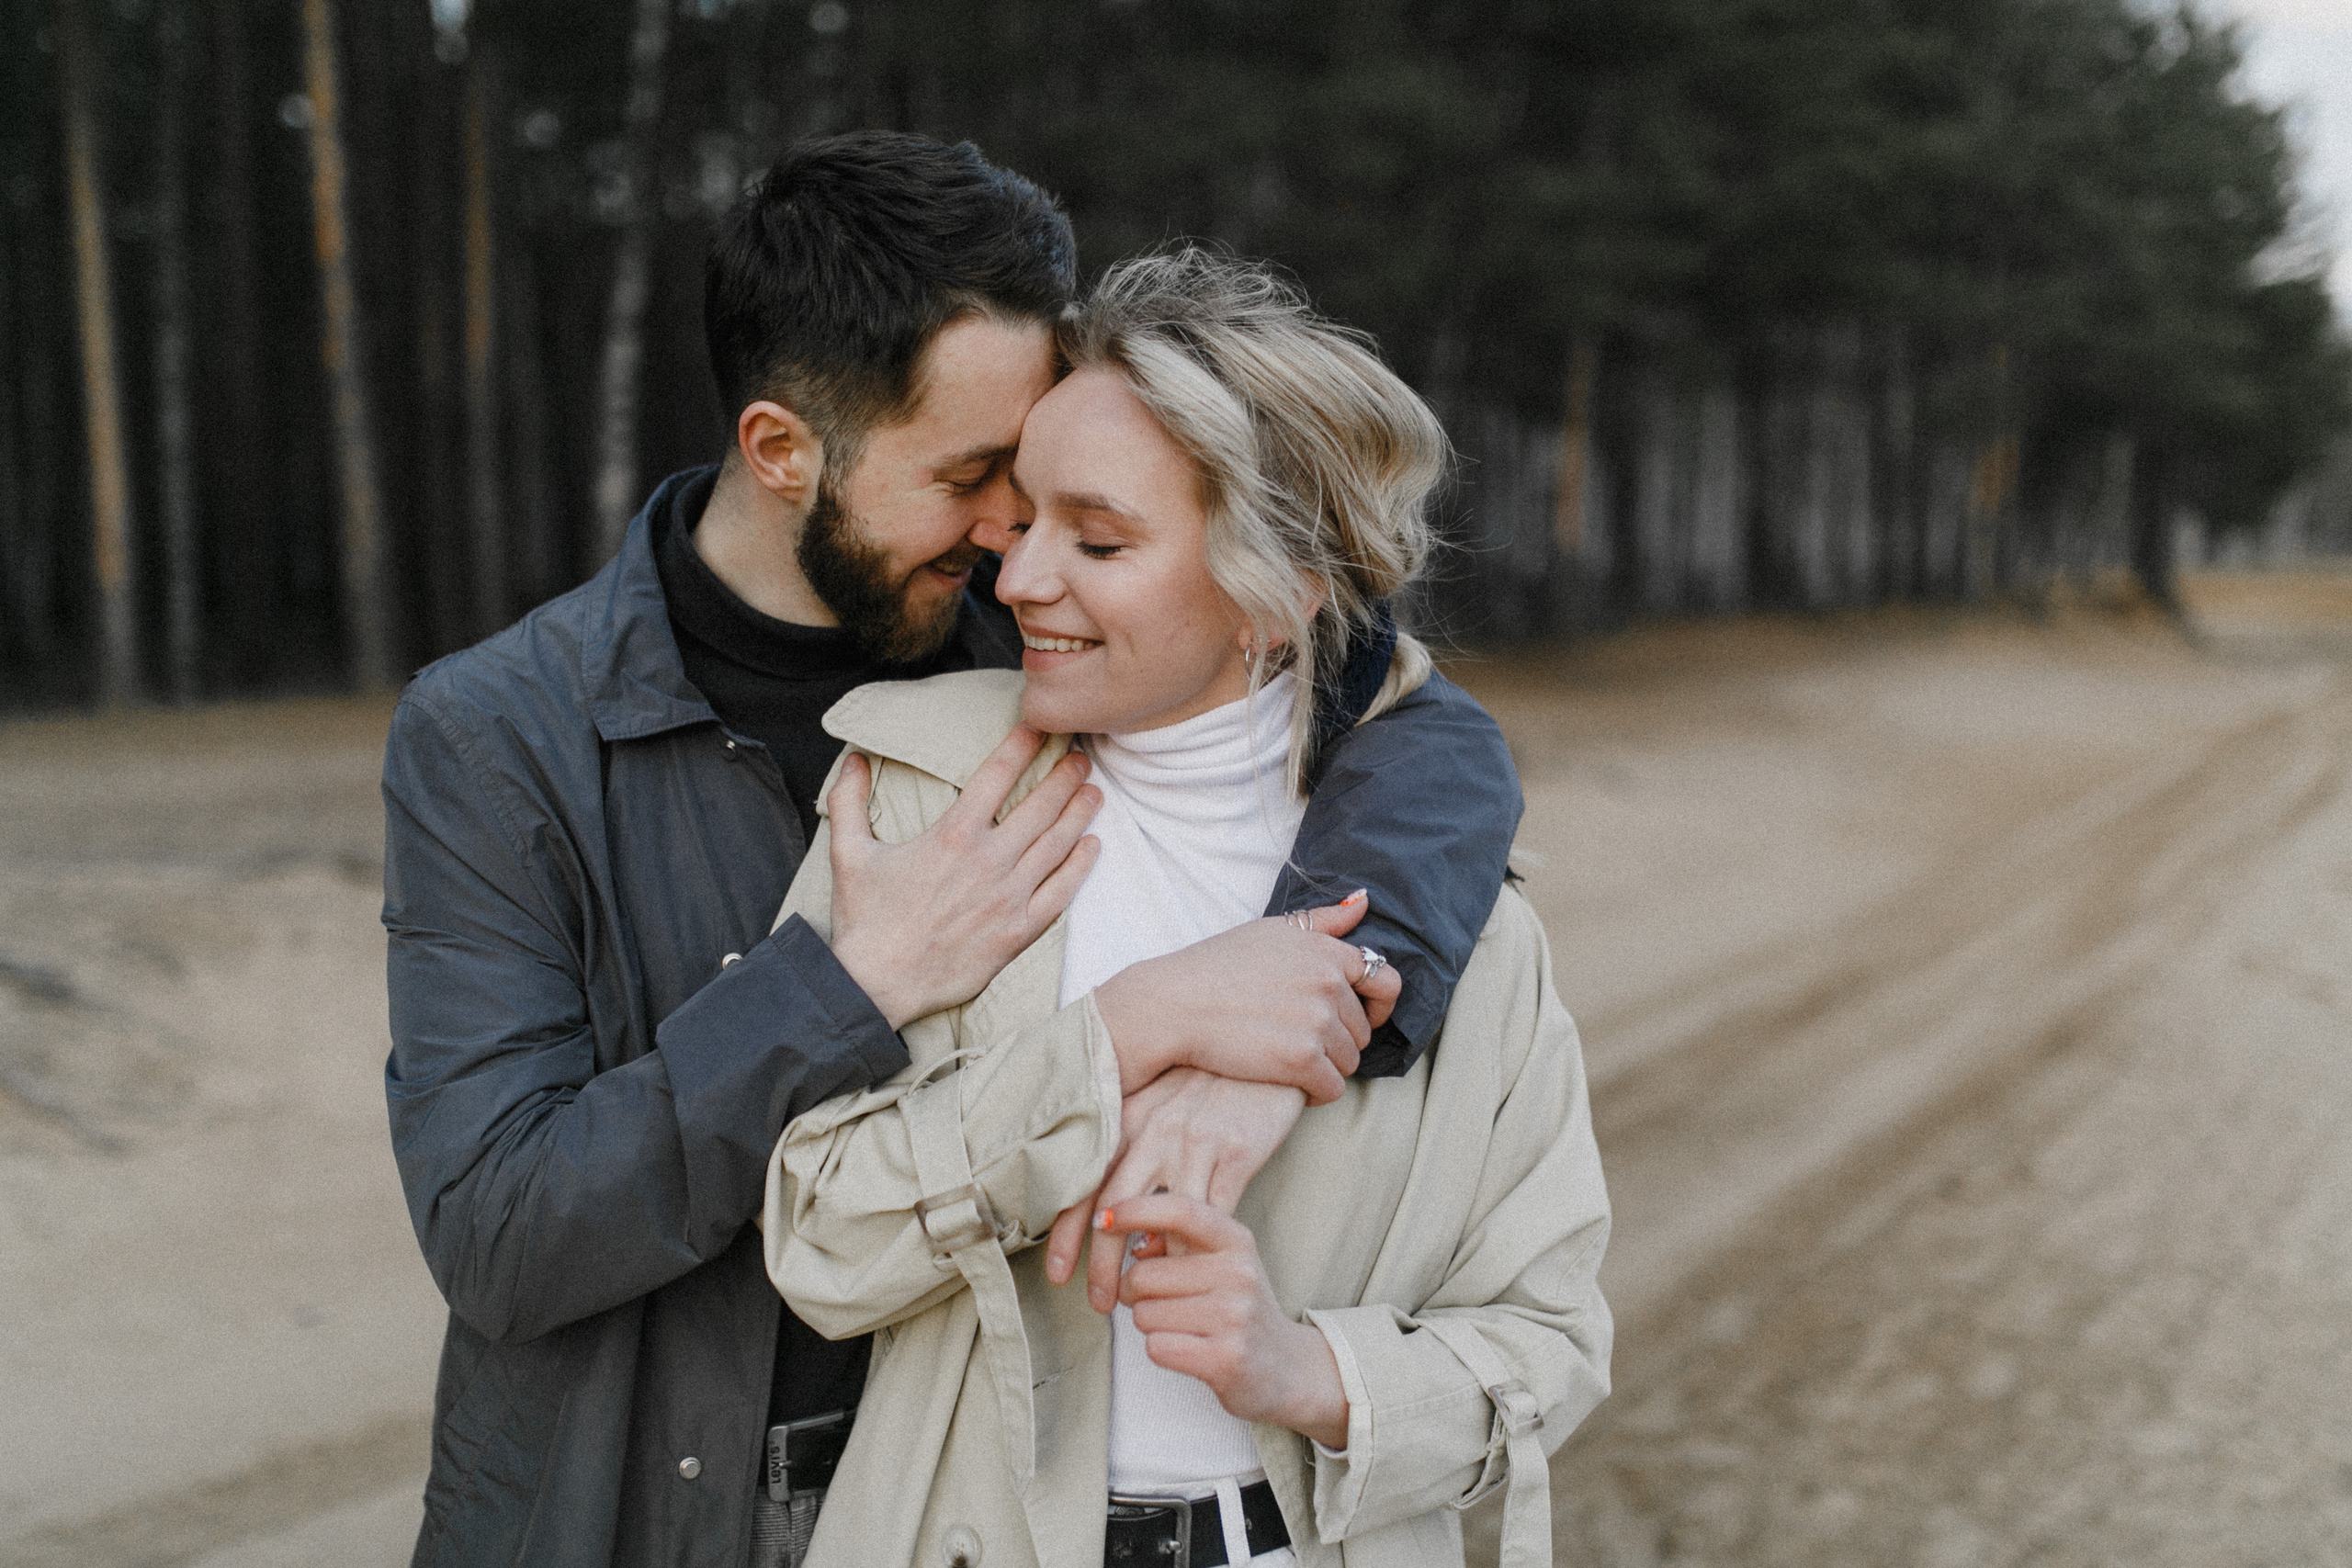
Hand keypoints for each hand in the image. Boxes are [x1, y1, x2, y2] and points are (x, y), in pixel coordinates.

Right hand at [827, 726, 1101, 1029]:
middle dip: (1064, 776)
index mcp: (951, 836)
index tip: (1040, 728)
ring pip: (1057, 845)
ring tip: (1093, 791)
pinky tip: (1092, 847)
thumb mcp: (848, 853)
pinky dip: (1080, 867)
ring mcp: (1008, 898)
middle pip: (1040, 806)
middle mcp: (987, 862)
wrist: (877, 984)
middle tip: (1080, 756)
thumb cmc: (864, 920)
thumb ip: (848, 801)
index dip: (1022, 745)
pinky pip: (1060, 894)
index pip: (996, 776)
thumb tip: (853, 760)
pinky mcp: (1018, 932)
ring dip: (1079, 813)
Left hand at [1042, 1068, 1305, 1306]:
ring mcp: (1196, 1141)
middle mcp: (1154, 1131)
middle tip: (1098, 1304)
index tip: (1057, 1277)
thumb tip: (1114, 1218)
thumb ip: (1130, 1154)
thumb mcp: (1156, 1107)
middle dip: (1101, 1263)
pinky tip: (1189, 1270)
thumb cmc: (1205, 1086)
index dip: (1067, 1234)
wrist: (1265, 1053)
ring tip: (1144, 1301)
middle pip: (1114, 1207)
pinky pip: (1212, 1212)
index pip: (1084, 1183)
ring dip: (1153, 1265)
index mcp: (1127, 1119)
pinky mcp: (1238, 1152)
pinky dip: (1197, 1244)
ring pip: (1164, 1219)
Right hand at [1091, 892, 1402, 1104]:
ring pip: (1349, 1062)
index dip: (1376, 1006)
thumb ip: (1323, 921)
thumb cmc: (1215, 966)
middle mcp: (1329, 983)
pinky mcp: (1303, 1059)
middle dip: (1338, 1039)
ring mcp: (1318, 1022)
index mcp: (1327, 951)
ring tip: (1289, 1059)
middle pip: (1362, 1030)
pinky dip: (1315, 1093)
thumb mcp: (1271, 930)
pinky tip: (1292, 1084)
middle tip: (1298, 1039)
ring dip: (1326, 1067)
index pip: (1386, 982)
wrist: (1173, 1004)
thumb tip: (1364, 901)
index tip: (1357, 1017)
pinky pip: (1332, 1089)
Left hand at [1096, 1193, 1349, 1448]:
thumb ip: (1177, 1242)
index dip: (1134, 1210)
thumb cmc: (1237, 1309)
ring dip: (1150, 1326)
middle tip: (1162, 1304)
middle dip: (1135, 1294)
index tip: (1102, 1219)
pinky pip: (1157, 1347)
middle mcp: (1239, 1273)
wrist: (1287, 1368)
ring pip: (1145, 1315)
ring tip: (1185, 1328)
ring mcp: (1235, 1316)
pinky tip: (1190, 1350)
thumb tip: (1118, 1226)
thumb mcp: (1221, 1262)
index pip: (1179, 1211)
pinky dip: (1162, 1350)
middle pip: (1143, 1275)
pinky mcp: (1226, 1358)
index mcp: (1236, 1240)